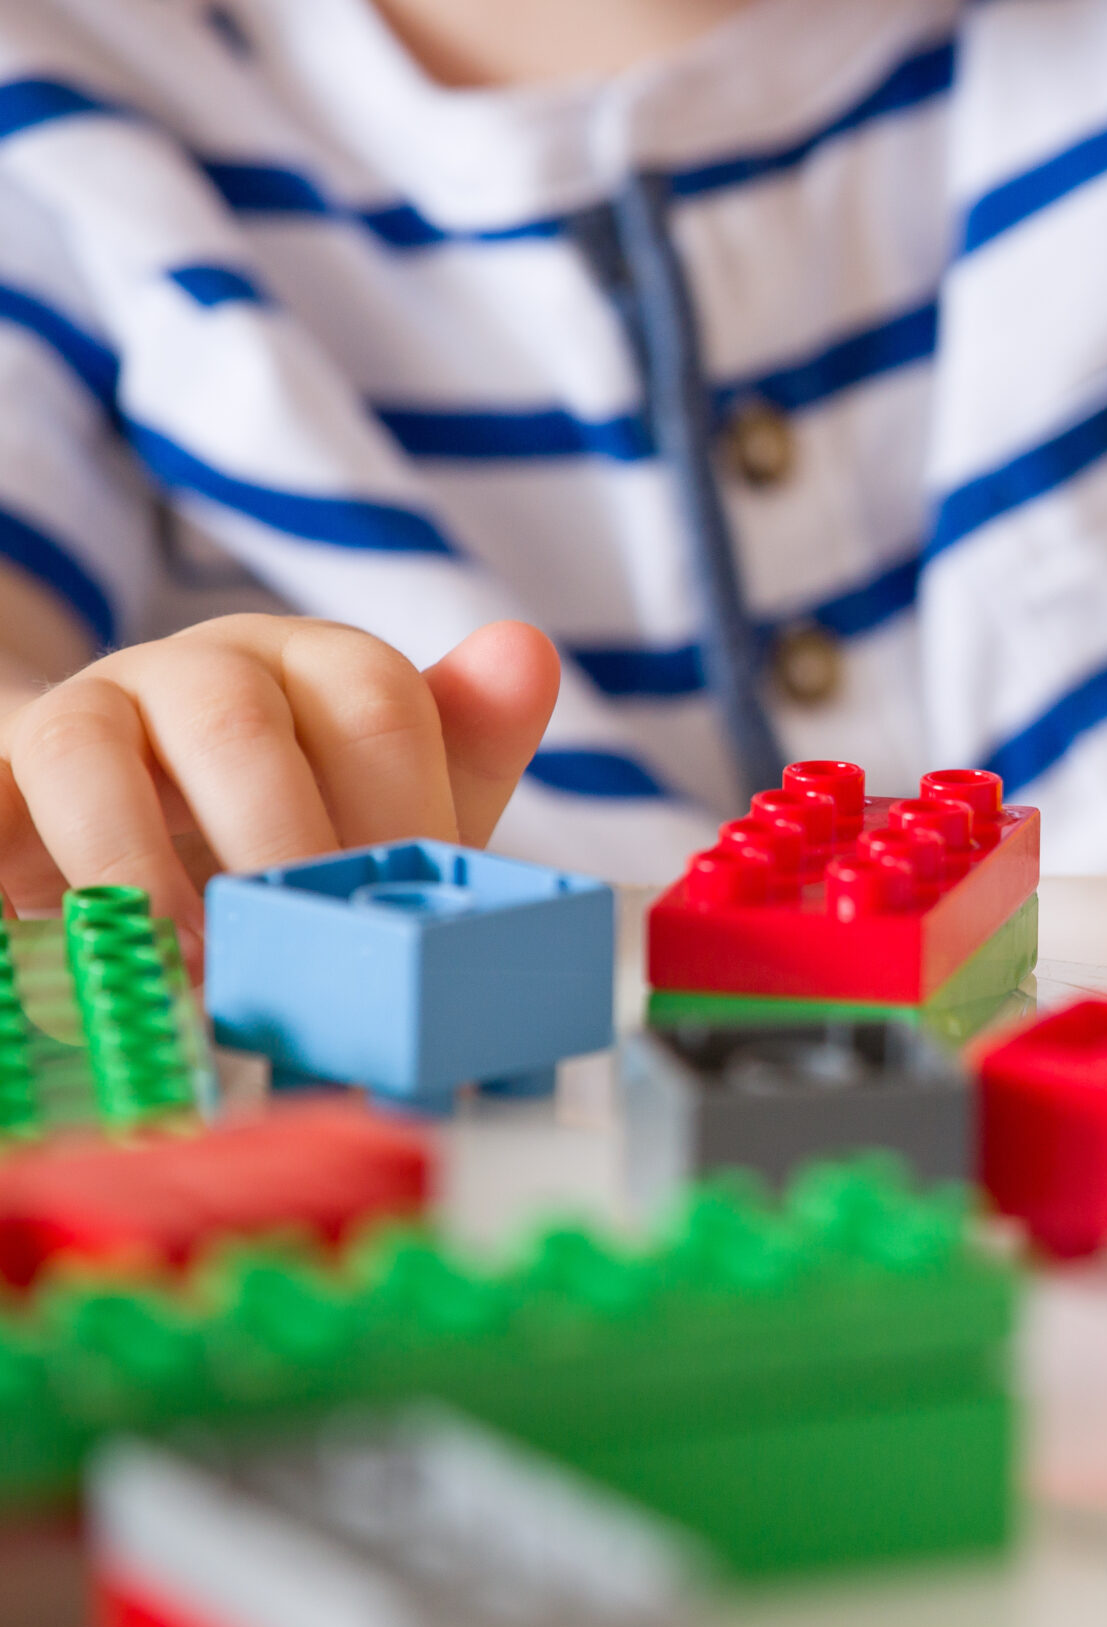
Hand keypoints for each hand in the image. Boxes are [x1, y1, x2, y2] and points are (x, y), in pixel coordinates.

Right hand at [0, 617, 558, 954]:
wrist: (126, 806)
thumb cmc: (288, 813)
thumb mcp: (391, 794)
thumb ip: (466, 745)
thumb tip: (529, 652)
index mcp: (317, 664)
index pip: (376, 704)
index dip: (400, 810)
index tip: (409, 913)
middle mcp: (201, 666)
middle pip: (238, 729)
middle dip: (273, 845)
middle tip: (299, 953)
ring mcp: (85, 709)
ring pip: (86, 752)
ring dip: (132, 868)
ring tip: (179, 969)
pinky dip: (12, 871)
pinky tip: (61, 950)